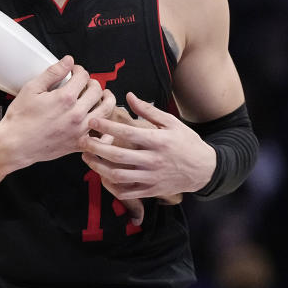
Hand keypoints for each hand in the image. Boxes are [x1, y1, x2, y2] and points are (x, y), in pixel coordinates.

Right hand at [0, 56, 115, 172]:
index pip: (83, 76)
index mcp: (65, 98)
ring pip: (106, 110)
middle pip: (97, 90)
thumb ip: (52, 73)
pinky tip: (101, 121)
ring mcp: (80, 130)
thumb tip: (67, 61)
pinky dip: (105, 127)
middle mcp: (76, 114)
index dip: (80, 69)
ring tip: (102, 95)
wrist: (15, 144)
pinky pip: (101, 136)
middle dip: (92, 82)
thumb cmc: (20, 119)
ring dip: (106, 99)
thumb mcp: (31, 89)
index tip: (75, 70)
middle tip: (86, 82)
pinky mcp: (79, 143)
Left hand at [81, 92, 215, 201]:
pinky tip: (101, 176)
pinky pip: (127, 192)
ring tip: (86, 158)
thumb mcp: (171, 123)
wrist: (205, 169)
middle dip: (96, 148)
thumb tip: (129, 95)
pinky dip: (112, 186)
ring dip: (99, 167)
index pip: (128, 133)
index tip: (92, 121)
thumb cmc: (187, 142)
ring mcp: (152, 177)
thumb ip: (148, 110)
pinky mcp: (151, 190)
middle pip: (118, 155)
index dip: (108, 127)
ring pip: (119, 175)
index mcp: (158, 141)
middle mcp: (153, 160)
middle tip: (82, 141)